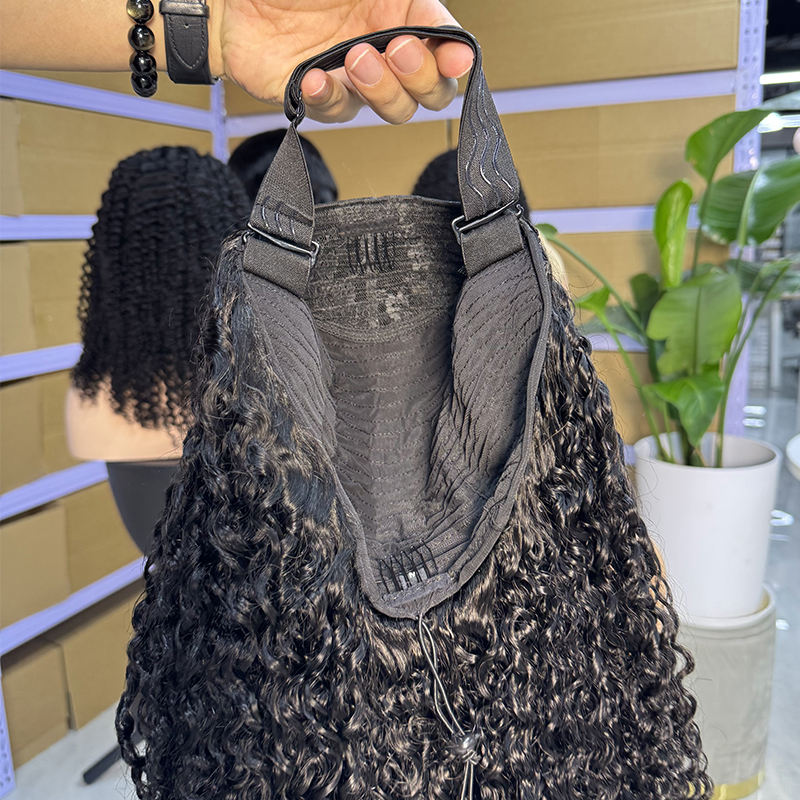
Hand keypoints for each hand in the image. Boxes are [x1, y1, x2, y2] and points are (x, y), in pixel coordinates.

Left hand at [210, 0, 473, 122]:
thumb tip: (433, 12)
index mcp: (399, 10)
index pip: (444, 42)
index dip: (454, 55)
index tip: (455, 56)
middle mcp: (382, 48)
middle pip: (429, 90)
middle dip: (420, 76)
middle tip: (395, 49)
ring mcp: (353, 77)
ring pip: (393, 109)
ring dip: (381, 89)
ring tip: (354, 58)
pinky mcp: (320, 97)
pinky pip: (338, 112)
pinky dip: (330, 98)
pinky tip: (315, 77)